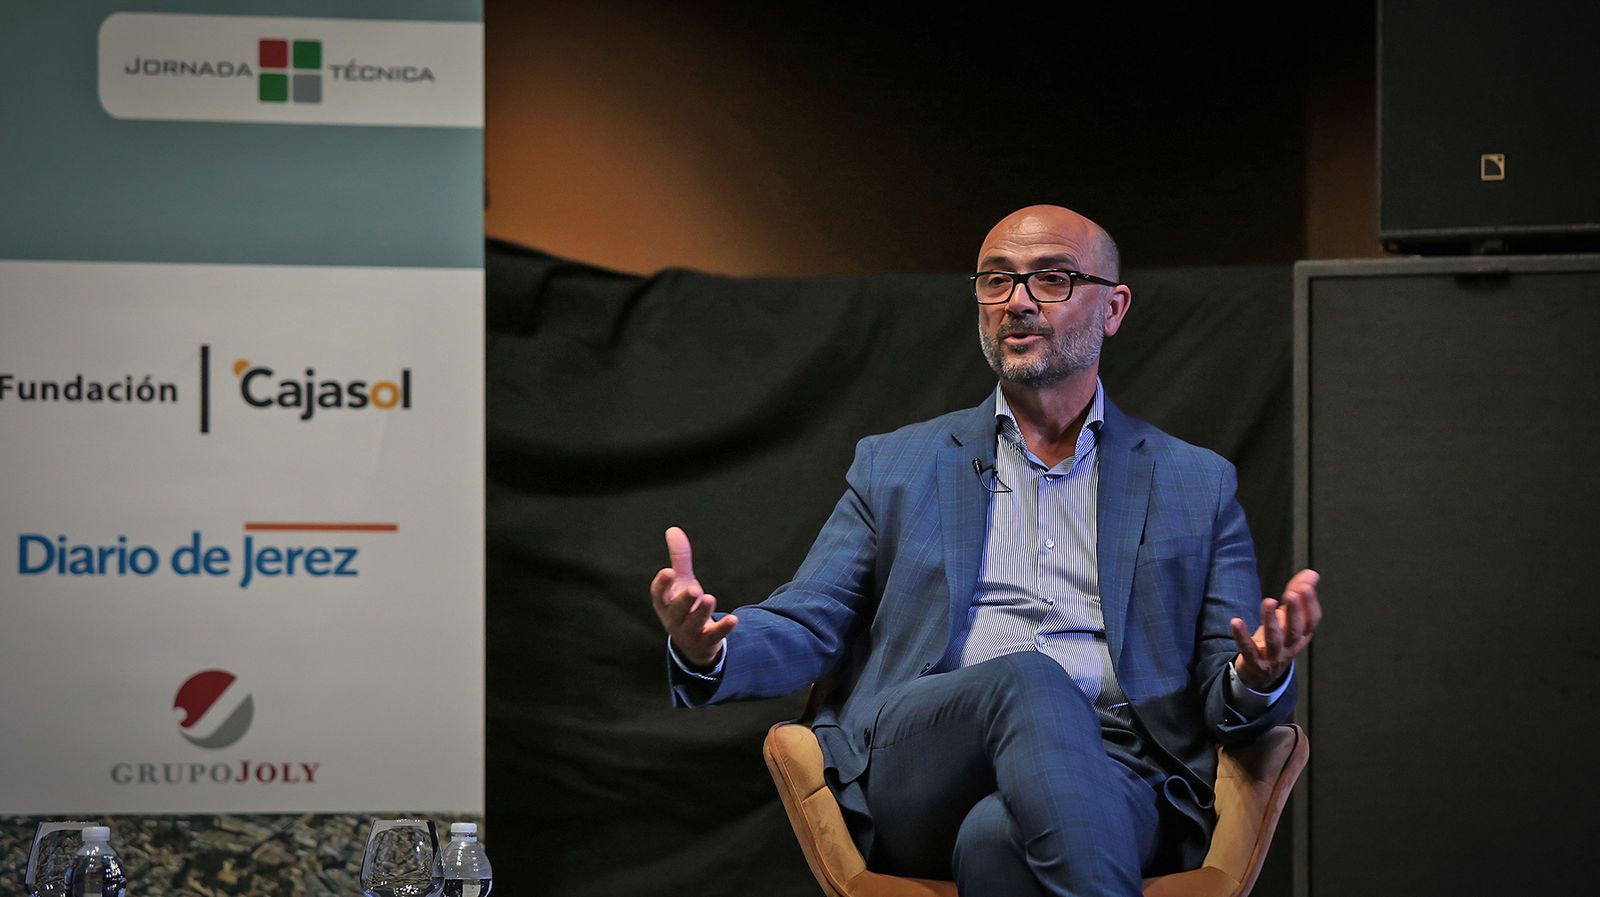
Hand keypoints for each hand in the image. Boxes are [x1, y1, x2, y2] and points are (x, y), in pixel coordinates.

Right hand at [650, 526, 738, 668]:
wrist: (692, 643)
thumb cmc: (684, 606)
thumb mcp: (682, 582)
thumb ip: (679, 558)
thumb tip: (673, 529)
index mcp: (665, 604)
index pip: (659, 595)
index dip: (662, 584)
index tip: (668, 571)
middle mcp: (674, 619)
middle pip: (677, 610)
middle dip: (684, 600)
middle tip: (694, 589)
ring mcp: (689, 633)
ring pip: (694, 624)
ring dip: (701, 612)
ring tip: (710, 599)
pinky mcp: (705, 642)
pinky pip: (713, 637)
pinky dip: (723, 628)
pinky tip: (733, 619)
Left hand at [1231, 568, 1321, 691]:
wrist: (1261, 674)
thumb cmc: (1277, 640)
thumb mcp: (1288, 618)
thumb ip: (1297, 594)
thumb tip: (1311, 573)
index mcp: (1301, 636)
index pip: (1311, 621)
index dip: (1310, 604)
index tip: (1305, 586)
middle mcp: (1290, 647)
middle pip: (1295, 630)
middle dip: (1294, 612)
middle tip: (1291, 594)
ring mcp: (1272, 656)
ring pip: (1274, 639)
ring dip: (1271, 620)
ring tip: (1268, 601)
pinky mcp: (1254, 662)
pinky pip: (1247, 649)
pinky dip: (1242, 636)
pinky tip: (1235, 621)